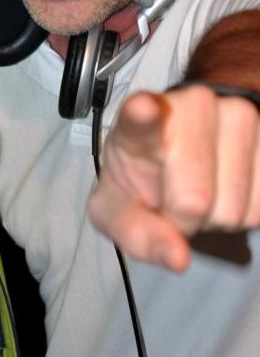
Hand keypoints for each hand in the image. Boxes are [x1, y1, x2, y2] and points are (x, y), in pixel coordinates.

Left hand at [88, 85, 259, 270]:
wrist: (176, 156)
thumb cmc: (141, 180)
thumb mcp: (118, 209)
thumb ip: (135, 232)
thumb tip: (178, 258)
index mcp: (138, 124)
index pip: (139, 118)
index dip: (142, 114)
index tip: (143, 108)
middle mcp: (188, 107)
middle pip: (195, 198)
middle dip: (185, 219)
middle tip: (172, 202)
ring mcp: (235, 112)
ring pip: (237, 206)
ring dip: (218, 216)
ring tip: (200, 191)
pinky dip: (248, 212)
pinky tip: (228, 188)